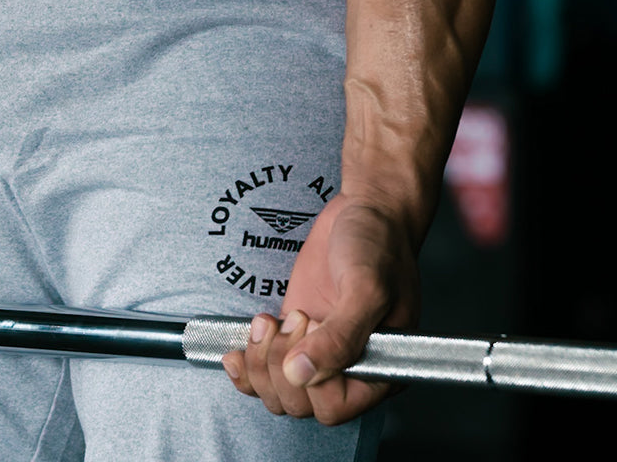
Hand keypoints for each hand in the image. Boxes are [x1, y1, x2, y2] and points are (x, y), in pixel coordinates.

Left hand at [221, 192, 419, 424]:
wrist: (367, 210)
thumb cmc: (380, 244)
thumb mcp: (366, 287)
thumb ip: (340, 336)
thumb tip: (301, 374)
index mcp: (379, 369)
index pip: (334, 407)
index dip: (310, 377)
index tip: (309, 327)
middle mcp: (348, 368)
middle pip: (299, 403)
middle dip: (280, 363)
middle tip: (294, 316)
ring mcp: (318, 351)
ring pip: (276, 391)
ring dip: (260, 360)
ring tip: (270, 320)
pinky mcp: (294, 334)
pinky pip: (264, 369)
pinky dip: (245, 364)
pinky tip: (237, 347)